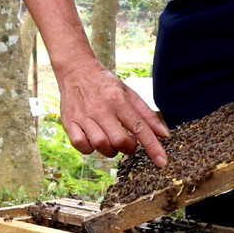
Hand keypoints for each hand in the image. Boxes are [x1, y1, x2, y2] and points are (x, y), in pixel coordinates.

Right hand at [54, 60, 168, 164]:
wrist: (76, 71)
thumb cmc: (106, 85)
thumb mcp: (129, 93)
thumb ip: (147, 115)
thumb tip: (164, 135)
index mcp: (118, 99)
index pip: (139, 127)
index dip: (152, 147)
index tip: (162, 162)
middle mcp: (101, 108)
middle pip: (119, 141)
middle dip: (129, 149)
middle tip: (129, 144)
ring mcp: (83, 116)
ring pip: (100, 145)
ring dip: (110, 150)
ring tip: (111, 140)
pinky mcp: (69, 122)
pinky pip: (80, 145)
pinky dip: (89, 148)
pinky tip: (94, 140)